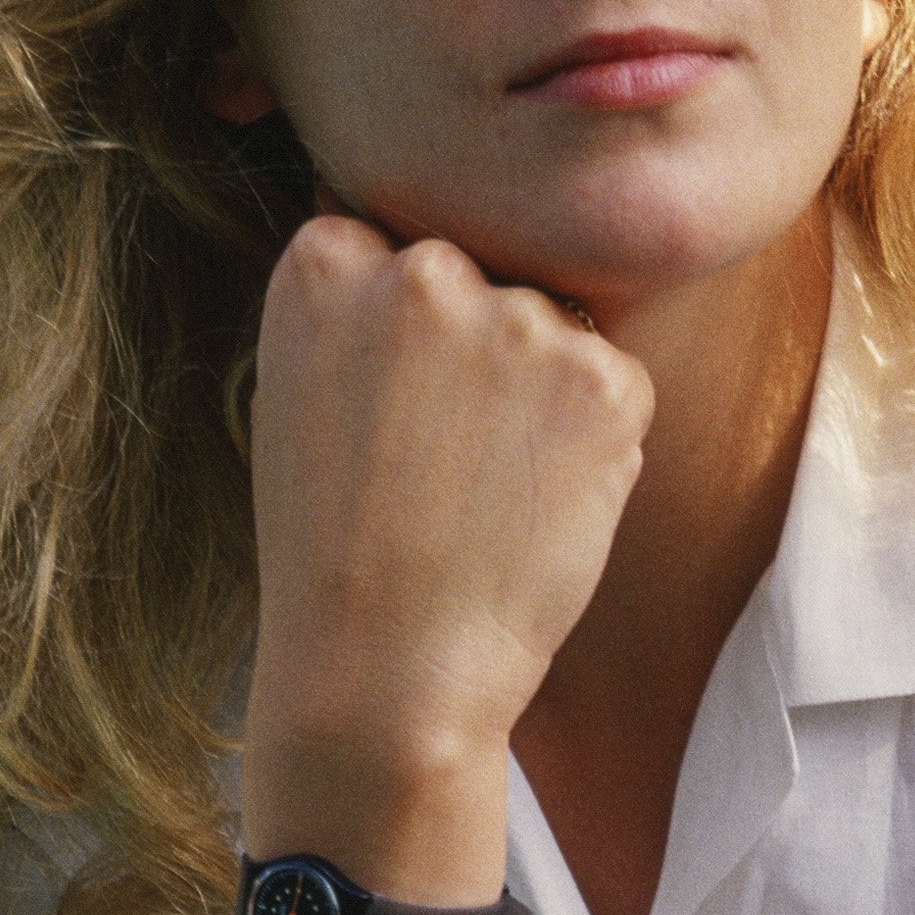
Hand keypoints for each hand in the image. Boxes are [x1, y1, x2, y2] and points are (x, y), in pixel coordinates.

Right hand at [247, 216, 652, 829]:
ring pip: (554, 327)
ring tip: (485, 493)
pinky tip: (536, 505)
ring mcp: (518, 319)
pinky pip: (617, 382)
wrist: (386, 670)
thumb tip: (434, 254)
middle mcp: (422, 269)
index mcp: (322, 261)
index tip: (387, 406)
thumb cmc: (333, 551)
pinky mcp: (603, 378)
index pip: (390, 244)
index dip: (402, 334)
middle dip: (479, 349)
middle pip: (481, 275)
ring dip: (541, 392)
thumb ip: (356, 311)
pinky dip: (597, 440)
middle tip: (444, 459)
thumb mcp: (298, 395)